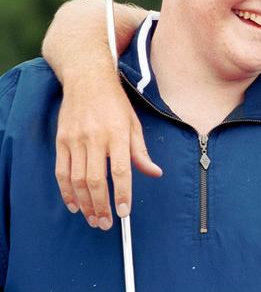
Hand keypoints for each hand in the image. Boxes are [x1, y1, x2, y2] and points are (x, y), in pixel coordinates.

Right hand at [55, 74, 161, 229]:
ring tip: (93, 219)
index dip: (122, 194)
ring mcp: (76, 139)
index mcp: (118, 133)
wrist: (88, 79)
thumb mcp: (134, 123)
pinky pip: (62, 172)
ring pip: (77, 180)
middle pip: (96, 180)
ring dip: (85, 204)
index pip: (120, 170)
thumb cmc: (115, 102)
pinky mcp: (61, 141)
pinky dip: (66, 192)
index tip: (124, 212)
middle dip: (101, 206)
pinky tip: (74, 205)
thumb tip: (155, 173)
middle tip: (106, 224)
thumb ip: (142, 152)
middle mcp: (95, 137)